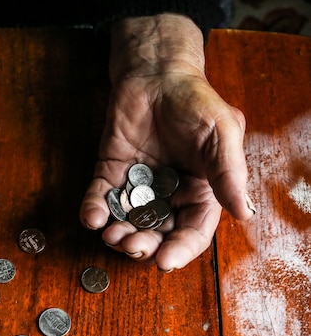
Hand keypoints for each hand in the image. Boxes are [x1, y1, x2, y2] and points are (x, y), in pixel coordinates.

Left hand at [80, 14, 254, 270]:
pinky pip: (100, 196)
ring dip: (117, 233)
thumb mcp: (222, 135)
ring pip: (126, 220)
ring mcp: (137, 185)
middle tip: (132, 246)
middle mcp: (167, 194)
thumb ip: (229, 174)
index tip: (164, 261)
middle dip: (143, 244)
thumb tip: (243, 213)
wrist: (157, 74)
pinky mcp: (111, 171)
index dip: (179, 249)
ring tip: (111, 235)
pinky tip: (91, 217)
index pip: (191, 231)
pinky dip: (94, 209)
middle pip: (155, 232)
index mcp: (199, 192)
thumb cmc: (196, 102)